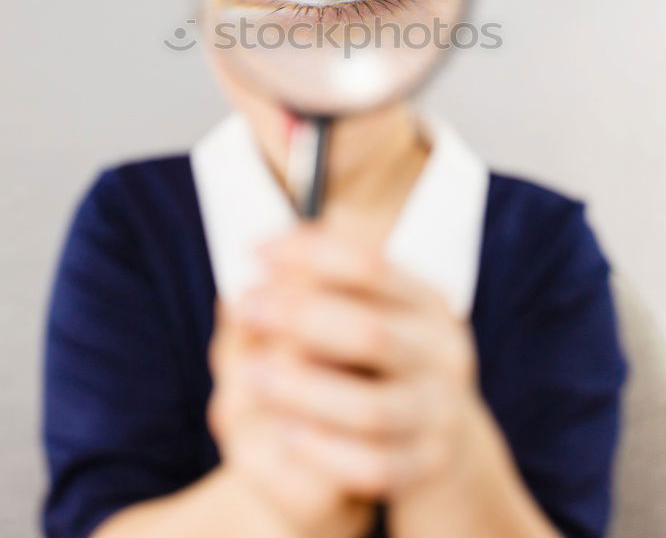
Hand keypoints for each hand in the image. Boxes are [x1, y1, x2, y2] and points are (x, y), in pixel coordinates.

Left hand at [232, 223, 559, 537]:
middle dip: (299, 316)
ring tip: (248, 374)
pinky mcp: (426, 467)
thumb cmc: (381, 363)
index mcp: (427, 303)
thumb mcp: (367, 313)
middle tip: (245, 306)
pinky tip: (284, 432)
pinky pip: (373, 466)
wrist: (441, 442)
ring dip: (303, 390)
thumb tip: (259, 269)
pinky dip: (325, 451)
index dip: (309, 254)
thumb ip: (318, 286)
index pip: (371, 266)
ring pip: (370, 409)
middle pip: (371, 332)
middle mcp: (442, 354)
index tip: (254, 249)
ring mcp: (439, 415)